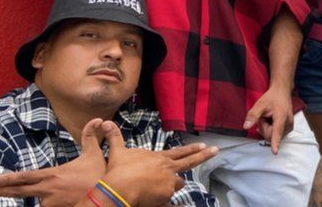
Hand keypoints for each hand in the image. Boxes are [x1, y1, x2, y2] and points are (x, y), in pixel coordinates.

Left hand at [0, 119, 106, 205]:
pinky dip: (45, 206)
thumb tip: (97, 119)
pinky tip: (43, 204)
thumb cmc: (100, 175)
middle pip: (19, 190)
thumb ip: (90, 137)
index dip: (8, 178)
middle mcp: (48, 190)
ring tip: (18, 196)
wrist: (108, 196)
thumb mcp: (94, 154)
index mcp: (52, 175)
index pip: (25, 176)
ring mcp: (51, 203)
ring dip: (32, 200)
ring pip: (36, 202)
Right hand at [102, 121, 216, 206]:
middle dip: (204, 156)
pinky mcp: (166, 195)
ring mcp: (168, 182)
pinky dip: (168, 201)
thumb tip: (105, 122)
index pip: (180, 152)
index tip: (204, 146)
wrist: (119, 187)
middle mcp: (168, 168)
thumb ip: (114, 138)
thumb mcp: (117, 152)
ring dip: (173, 185)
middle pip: (190, 162)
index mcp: (159, 158)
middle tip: (216, 151)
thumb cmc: (119, 170)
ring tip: (162, 188)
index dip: (192, 149)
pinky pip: (171, 200)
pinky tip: (169, 203)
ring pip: (177, 184)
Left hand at [244, 85, 294, 153]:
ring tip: (269, 117)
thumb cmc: (272, 97)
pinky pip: (277, 135)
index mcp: (281, 116)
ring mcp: (290, 126)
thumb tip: (246, 127)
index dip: (275, 143)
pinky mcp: (289, 128)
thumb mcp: (260, 104)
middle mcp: (288, 123)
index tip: (275, 152)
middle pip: (271, 135)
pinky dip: (272, 129)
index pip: (277, 132)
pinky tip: (271, 121)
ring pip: (274, 136)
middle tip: (263, 117)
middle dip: (264, 128)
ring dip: (268, 129)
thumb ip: (252, 116)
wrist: (282, 92)